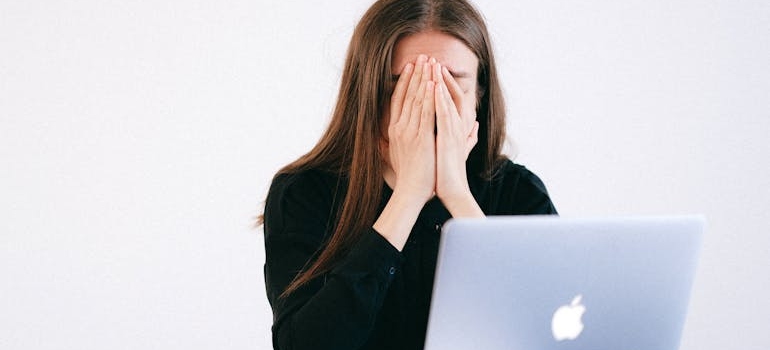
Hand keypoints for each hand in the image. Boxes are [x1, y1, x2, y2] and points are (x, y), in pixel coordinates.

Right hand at [384, 54, 436, 203]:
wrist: (411, 192)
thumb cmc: (408, 177)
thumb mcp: (397, 155)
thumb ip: (395, 142)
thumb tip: (387, 137)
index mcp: (394, 130)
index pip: (398, 100)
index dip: (405, 82)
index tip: (411, 67)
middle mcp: (399, 128)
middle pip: (407, 94)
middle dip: (415, 74)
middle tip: (422, 56)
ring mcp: (409, 132)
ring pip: (416, 99)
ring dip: (423, 79)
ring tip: (429, 62)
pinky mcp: (420, 138)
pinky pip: (425, 112)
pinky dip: (429, 97)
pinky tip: (433, 83)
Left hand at [433, 62, 481, 213]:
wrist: (452, 191)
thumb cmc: (450, 173)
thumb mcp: (458, 150)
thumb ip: (468, 137)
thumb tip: (475, 127)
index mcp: (458, 128)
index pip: (452, 99)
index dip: (444, 83)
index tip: (433, 70)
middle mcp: (458, 126)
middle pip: (451, 94)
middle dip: (441, 76)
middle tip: (431, 59)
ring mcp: (454, 131)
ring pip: (448, 100)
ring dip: (440, 82)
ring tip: (432, 65)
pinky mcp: (448, 138)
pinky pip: (443, 114)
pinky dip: (439, 99)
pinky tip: (433, 87)